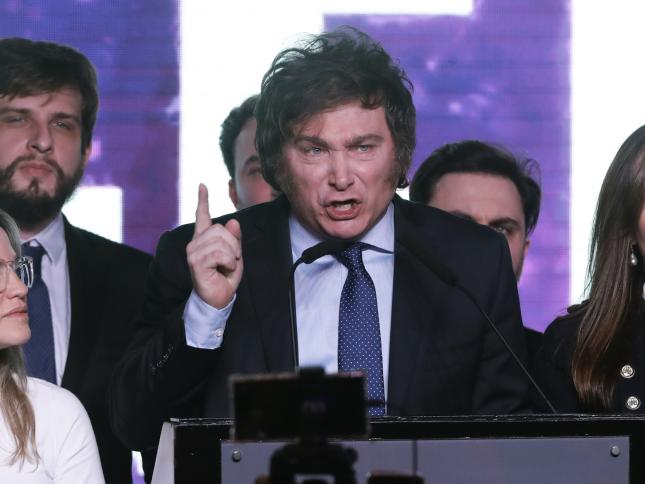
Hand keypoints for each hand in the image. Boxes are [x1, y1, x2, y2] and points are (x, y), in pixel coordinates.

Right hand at [186, 184, 242, 308]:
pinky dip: (229, 262)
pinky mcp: (195, 262)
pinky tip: (224, 270)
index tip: (203, 185)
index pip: (203, 216)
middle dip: (234, 245)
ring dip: (232, 256)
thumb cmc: (225, 277)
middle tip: (232, 260)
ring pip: (222, 241)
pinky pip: (220, 253)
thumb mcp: (235, 255)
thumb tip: (233, 221)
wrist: (219, 298)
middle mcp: (195, 242)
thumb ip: (235, 239)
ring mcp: (193, 251)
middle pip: (221, 229)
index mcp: (204, 239)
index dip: (203, 200)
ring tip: (227, 267)